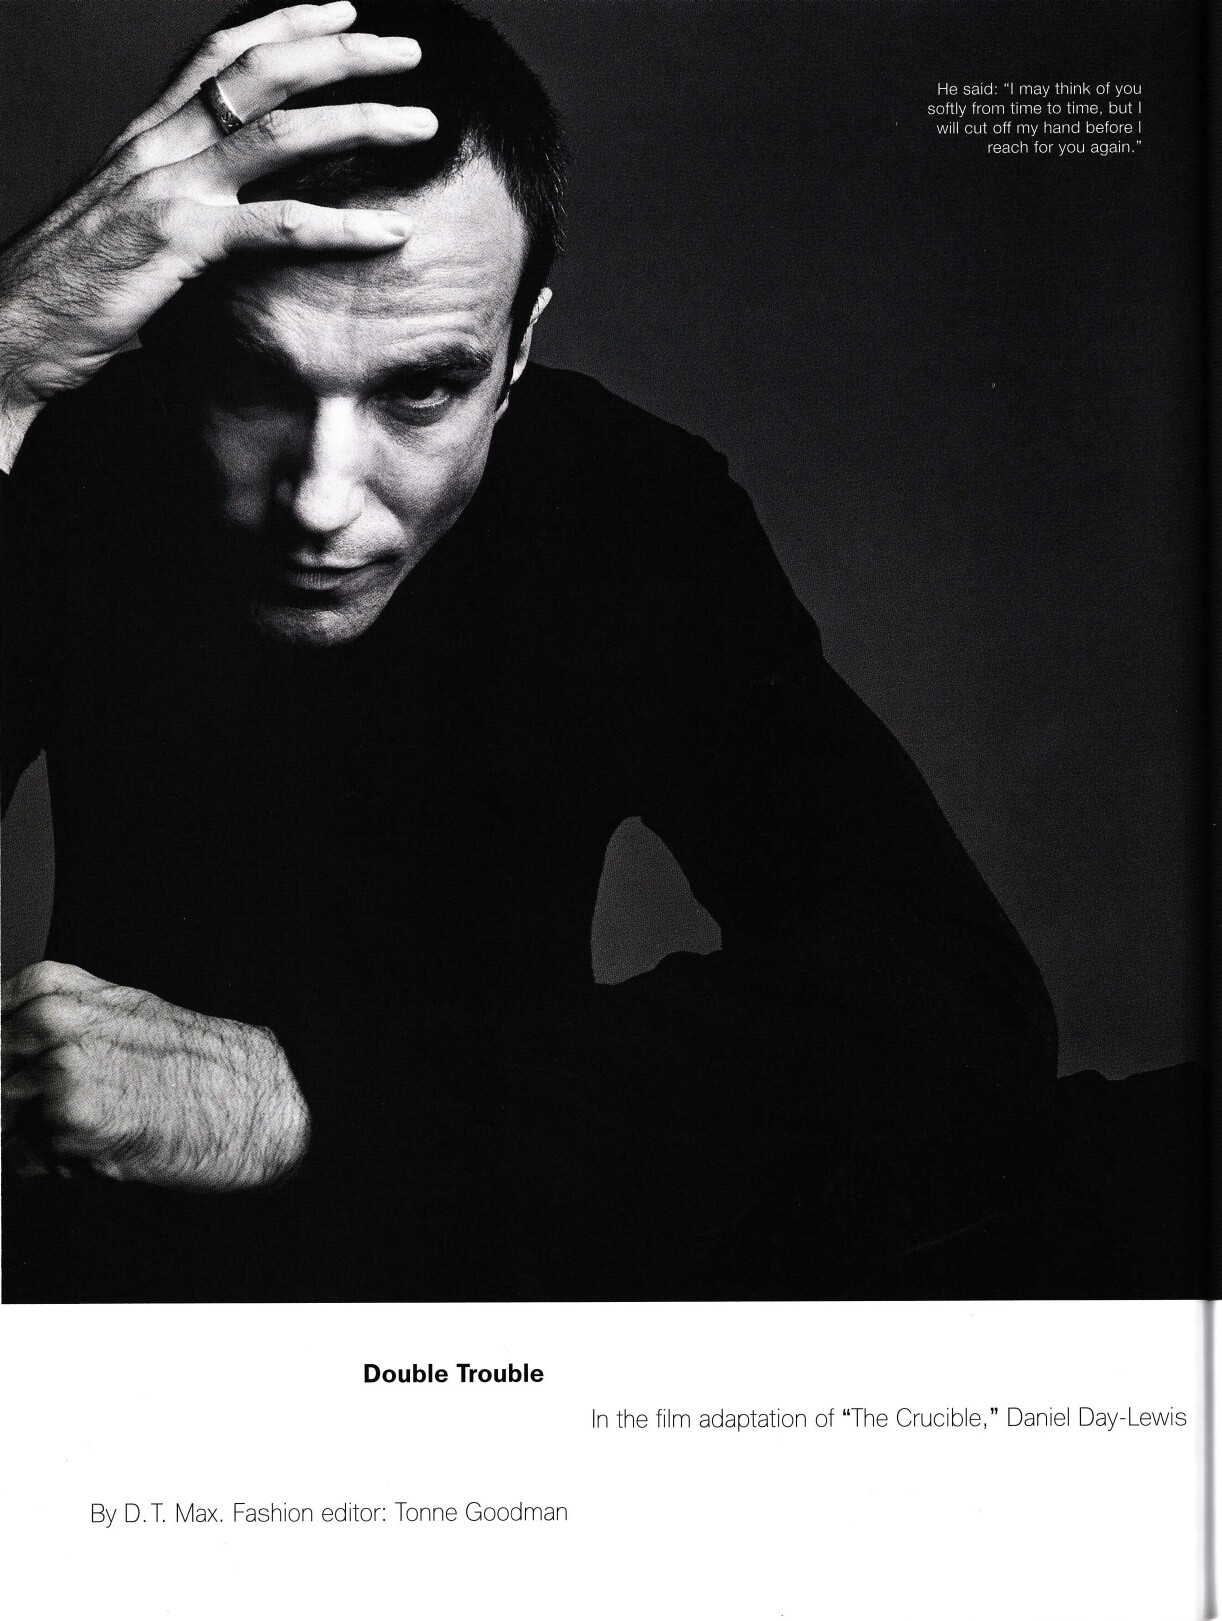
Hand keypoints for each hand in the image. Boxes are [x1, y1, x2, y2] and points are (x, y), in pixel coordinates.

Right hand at [0, 1, 435, 468]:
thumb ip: (178, 208)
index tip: (343, 10)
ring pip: (280, 130)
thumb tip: (225, 220)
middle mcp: (158, 145)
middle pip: (263, 71)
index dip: (286, 24)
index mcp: (147, 136)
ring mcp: (170, 188)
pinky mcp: (179, 242)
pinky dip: (342, 227)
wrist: (10, 326)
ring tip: (421, 123)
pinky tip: (391, 230)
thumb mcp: (128, 229)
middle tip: (407, 49)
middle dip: (341, 51)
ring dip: (361, 120)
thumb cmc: (71, 289)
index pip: (222, 54)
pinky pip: (277, 226)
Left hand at [2, 960, 309, 1188]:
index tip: (14, 1077)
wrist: (249, 1100)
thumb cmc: (189, 1063)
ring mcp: (58, 1074)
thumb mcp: (112, 1014)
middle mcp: (50, 1024)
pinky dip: (43, 1167)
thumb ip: (42, 1024)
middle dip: (8, 1104)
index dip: (0, 1063)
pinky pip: (16, 1160)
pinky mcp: (71, 1127)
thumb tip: (1, 1054)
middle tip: (47, 1115)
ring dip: (25, 1136)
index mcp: (53, 990)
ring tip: (77, 1132)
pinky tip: (88, 1151)